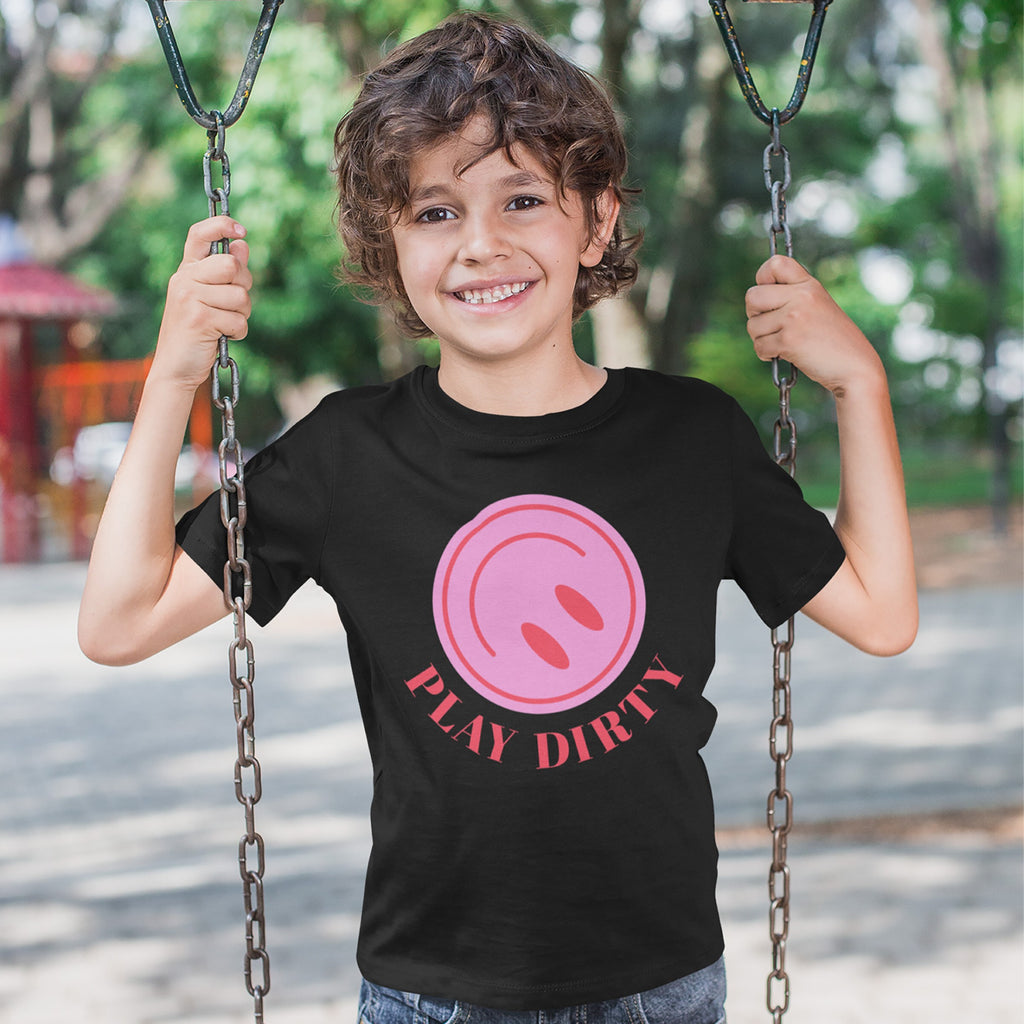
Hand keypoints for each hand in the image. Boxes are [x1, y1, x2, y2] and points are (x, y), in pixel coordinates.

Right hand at [152, 216, 251, 390]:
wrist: (175, 368)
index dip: (221, 225)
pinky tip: (223, 337)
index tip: (241, 231)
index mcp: (186, 271)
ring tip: (224, 324)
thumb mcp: (208, 298)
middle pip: (232, 265)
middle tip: (233, 305)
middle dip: (244, 286)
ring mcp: (189, 298)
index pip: (199, 234)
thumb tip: (242, 244)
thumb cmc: (195, 333)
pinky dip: (238, 332)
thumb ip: (224, 273)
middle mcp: (184, 279)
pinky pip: (239, 319)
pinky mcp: (199, 318)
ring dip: (242, 314)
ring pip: (240, 295)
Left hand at [745, 255, 883, 396]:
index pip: (775, 263)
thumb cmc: (833, 340)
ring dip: (762, 338)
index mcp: (809, 284)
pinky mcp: (789, 340)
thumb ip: (792, 297)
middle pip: (752, 296)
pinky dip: (766, 354)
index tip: (768, 295)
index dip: (762, 278)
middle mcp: (802, 296)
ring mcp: (794, 317)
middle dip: (755, 314)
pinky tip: (783, 354)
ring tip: (784, 343)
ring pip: (753, 325)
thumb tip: (754, 298)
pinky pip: (759, 345)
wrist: (855, 367)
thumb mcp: (818, 306)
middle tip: (771, 325)